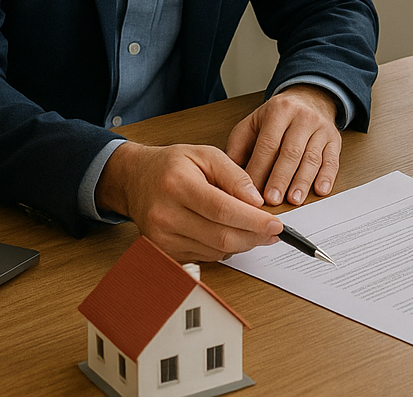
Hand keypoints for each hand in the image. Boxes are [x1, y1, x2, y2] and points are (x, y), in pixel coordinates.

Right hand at [95, 142, 281, 261]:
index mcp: (177, 185)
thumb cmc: (172, 165)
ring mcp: (161, 238)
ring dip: (242, 243)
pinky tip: (229, 233)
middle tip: (274, 231)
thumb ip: (235, 175)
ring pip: (215, 251)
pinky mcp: (164, 251)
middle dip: (254, 236)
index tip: (276, 223)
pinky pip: (205, 257)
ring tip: (254, 230)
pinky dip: (223, 248)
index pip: (223, 210)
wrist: (136, 180)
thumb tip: (257, 201)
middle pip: (221, 236)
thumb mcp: (206, 155)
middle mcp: (165, 214)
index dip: (253, 220)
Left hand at [225, 85, 341, 205]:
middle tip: (272, 200)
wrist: (311, 98)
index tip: (250, 191)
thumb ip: (239, 146)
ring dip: (302, 181)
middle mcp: (302, 118)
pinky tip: (320, 190)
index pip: (268, 144)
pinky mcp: (335, 140)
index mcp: (279, 111)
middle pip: (290, 152)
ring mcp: (321, 129)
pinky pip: (332, 160)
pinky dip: (327, 177)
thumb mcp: (254, 122)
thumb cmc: (278, 117)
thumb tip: (228, 174)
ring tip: (293, 199)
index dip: (259, 168)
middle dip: (280, 178)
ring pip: (312, 158)